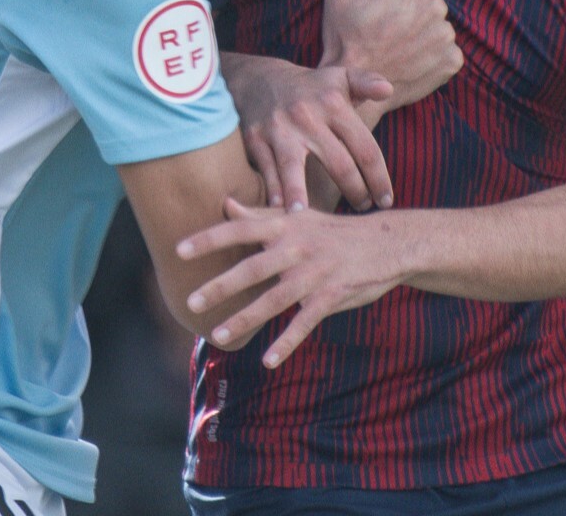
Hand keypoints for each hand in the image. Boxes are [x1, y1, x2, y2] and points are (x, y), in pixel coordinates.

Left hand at [177, 197, 408, 367]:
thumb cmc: (334, 231)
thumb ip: (260, 215)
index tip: (178, 250)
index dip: (209, 239)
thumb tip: (226, 205)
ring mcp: (315, 273)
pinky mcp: (332, 296)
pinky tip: (268, 361)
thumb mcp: (299, 217)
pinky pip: (305, 323)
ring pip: (274, 300)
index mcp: (286, 226)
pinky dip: (287, 342)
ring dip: (245, 319)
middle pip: (252, 268)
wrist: (387, 242)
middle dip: (220, 286)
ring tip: (218, 336)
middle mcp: (297, 248)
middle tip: (190, 302)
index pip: (240, 229)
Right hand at [226, 56, 393, 212]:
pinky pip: (266, 170)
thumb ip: (367, 82)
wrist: (258, 78)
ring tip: (309, 218)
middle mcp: (307, 117)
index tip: (386, 200)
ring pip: (293, 167)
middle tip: (363, 208)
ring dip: (300, 194)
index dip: (378, 179)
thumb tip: (388, 90)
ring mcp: (279, 130)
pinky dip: (272, 190)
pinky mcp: (255, 139)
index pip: (365, 148)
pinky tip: (280, 210)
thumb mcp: (340, 77)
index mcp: (334, 104)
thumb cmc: (311, 87)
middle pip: (338, 164)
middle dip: (355, 192)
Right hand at [320, 0, 460, 111]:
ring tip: (400, 50)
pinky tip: (412, 62)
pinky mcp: (452, 60)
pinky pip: (447, 51)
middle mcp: (434, 7)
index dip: (393, 0)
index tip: (381, 17)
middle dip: (412, 16)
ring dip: (423, 36)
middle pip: (427, 5)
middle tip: (390, 35)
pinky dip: (433, 57)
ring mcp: (446, 36)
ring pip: (438, 28)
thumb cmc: (345, 39)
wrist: (356, 86)